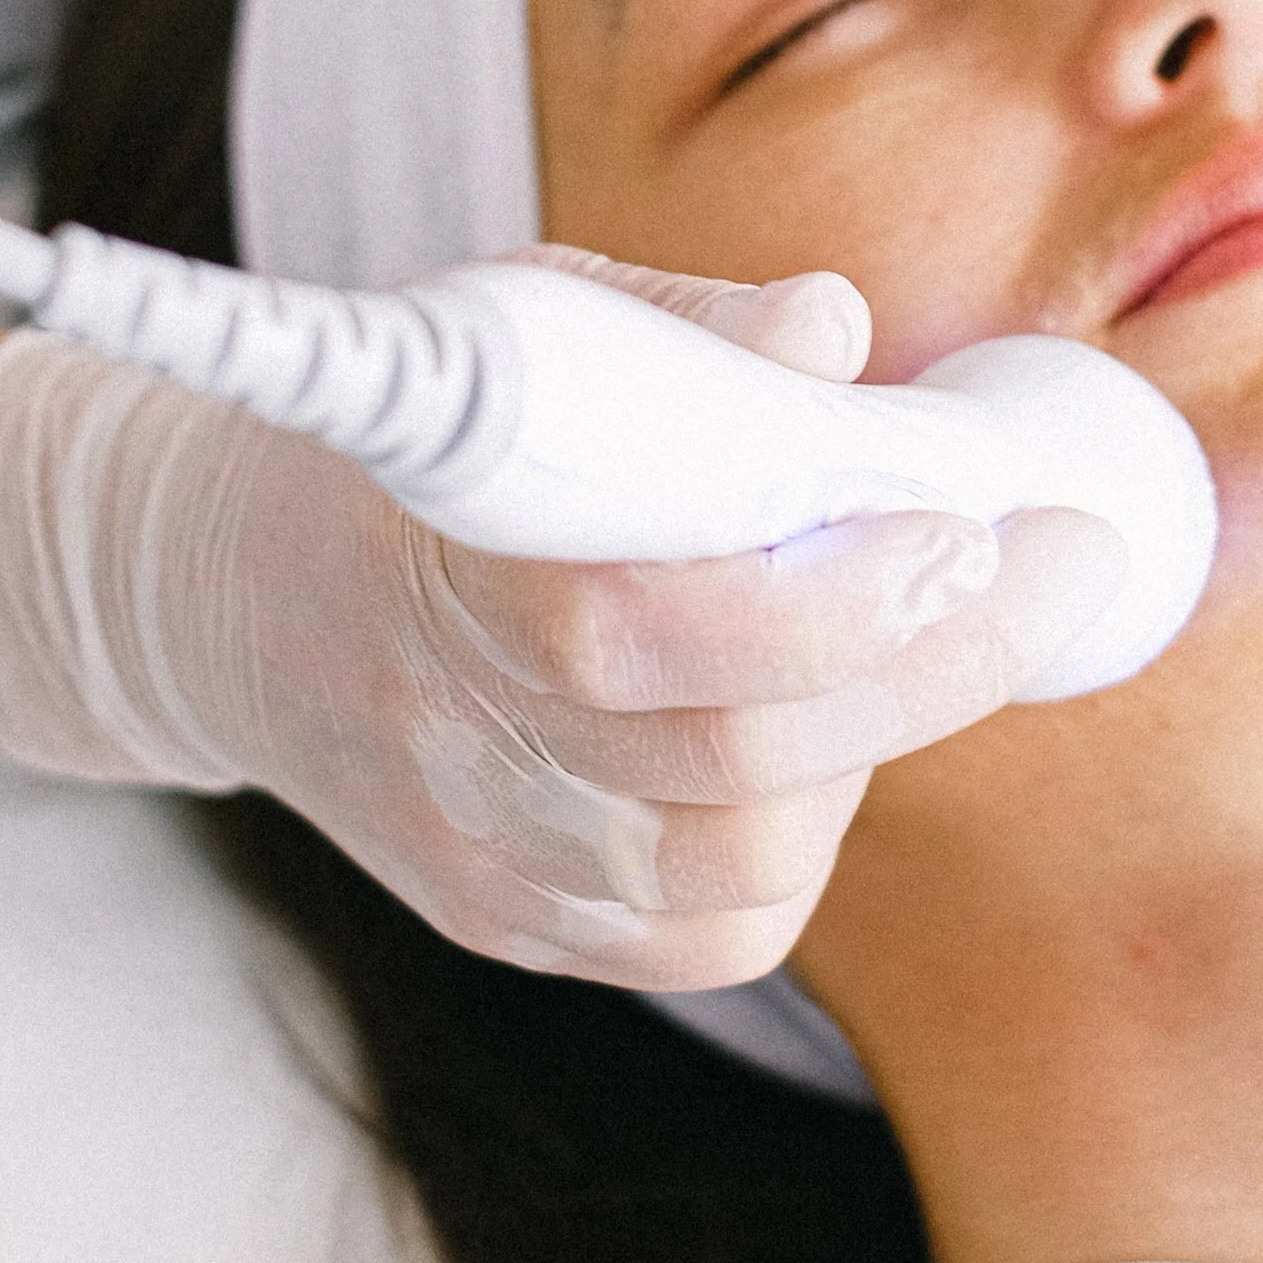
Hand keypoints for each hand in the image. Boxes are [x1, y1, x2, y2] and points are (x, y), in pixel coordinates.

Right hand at [0, 250, 1123, 984]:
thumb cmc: (407, 448)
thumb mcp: (513, 327)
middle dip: (932, 662)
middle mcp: (458, 742)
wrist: (223, 592)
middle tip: (1039, 568)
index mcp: (446, 575)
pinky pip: (710, 935)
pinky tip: (802, 746)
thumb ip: (679, 335)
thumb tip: (834, 332)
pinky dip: (795, 846)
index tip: (968, 521)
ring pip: (746, 872)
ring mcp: (484, 856)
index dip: (835, 594)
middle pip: (737, 766)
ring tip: (881, 639)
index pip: (649, 630)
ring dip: (867, 753)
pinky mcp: (511, 922)